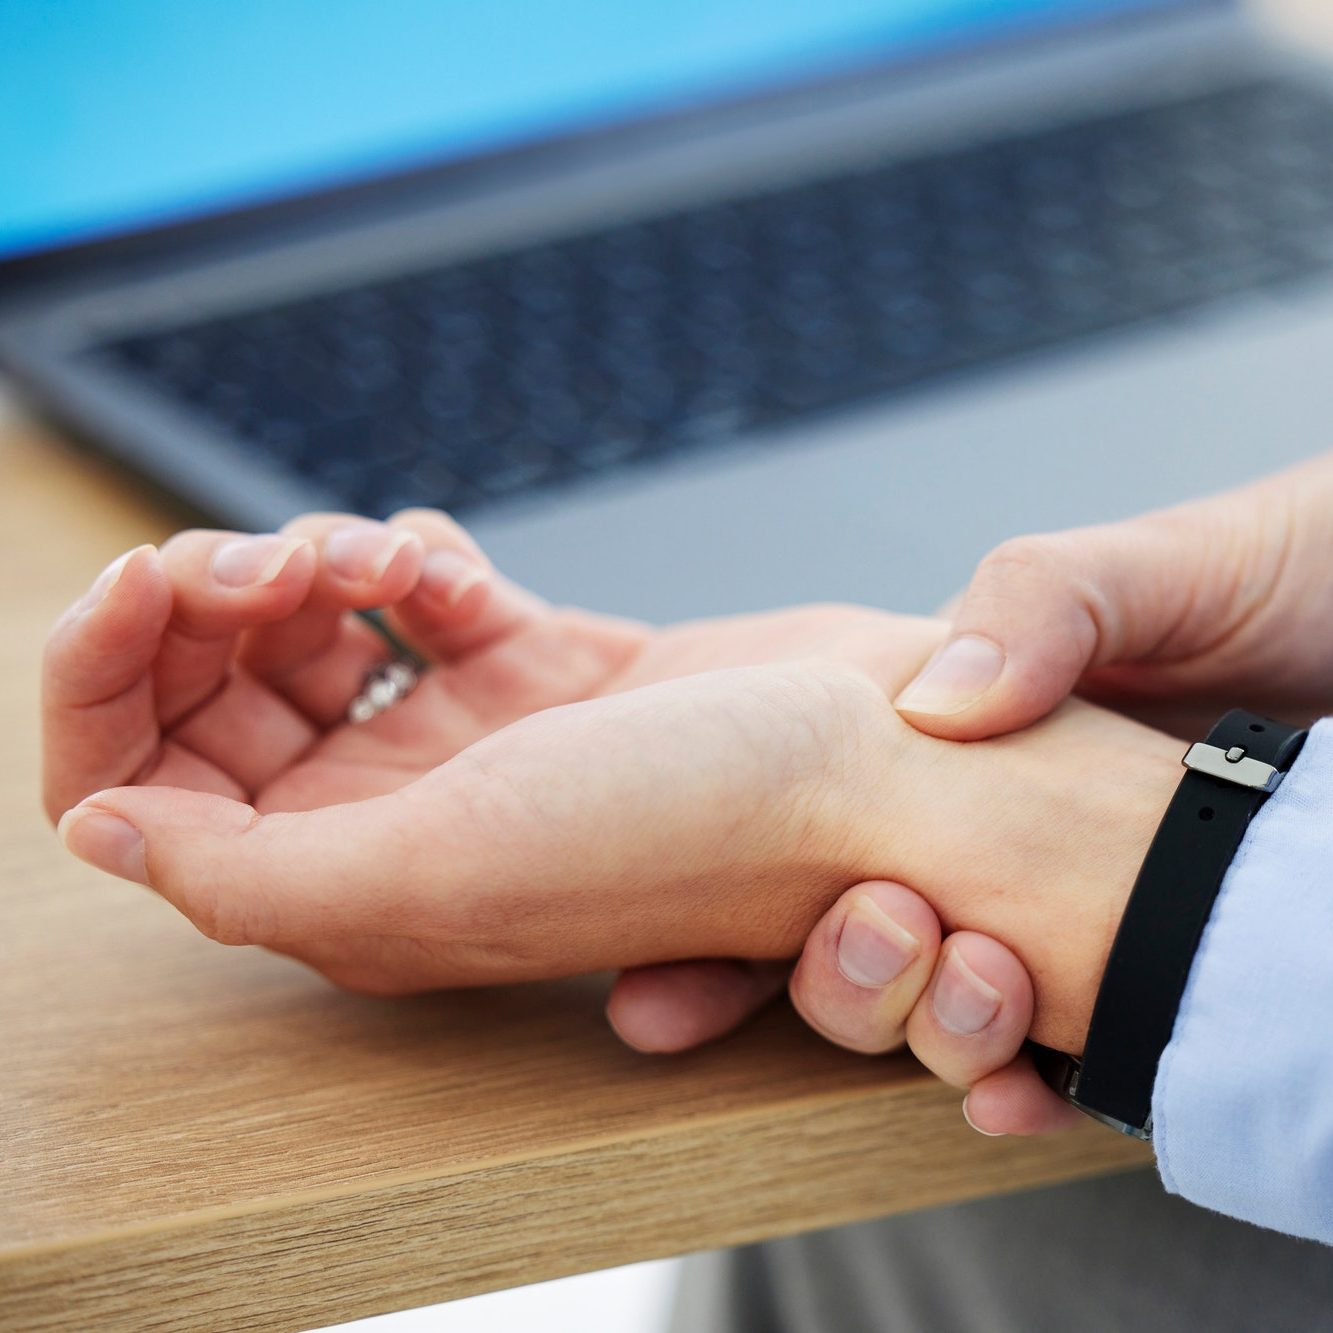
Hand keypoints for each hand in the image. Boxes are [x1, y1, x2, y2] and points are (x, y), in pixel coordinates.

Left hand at [48, 512, 1180, 1056]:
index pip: (145, 799)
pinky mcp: (536, 667)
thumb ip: (248, 875)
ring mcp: (470, 743)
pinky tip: (441, 562)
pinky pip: (417, 600)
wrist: (878, 763)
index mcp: (356, 891)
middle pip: (218, 704)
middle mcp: (404, 822)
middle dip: (218, 606)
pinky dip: (408, 559)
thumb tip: (99, 838)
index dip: (113, 690)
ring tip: (389, 558)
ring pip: (314, 636)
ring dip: (319, 567)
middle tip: (274, 560)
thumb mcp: (439, 873)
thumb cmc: (692, 828)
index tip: (152, 593)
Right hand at [680, 453, 1332, 1134]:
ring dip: (927, 1030)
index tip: (657, 982)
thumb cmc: (1284, 576)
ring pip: (937, 1003)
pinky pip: (1059, 1052)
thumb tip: (935, 707)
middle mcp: (985, 827)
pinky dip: (1032, 1087)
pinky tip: (1028, 1096)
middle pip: (843, 931)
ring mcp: (1055, 902)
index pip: (798, 820)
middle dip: (808, 986)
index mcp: (953, 734)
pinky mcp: (1135, 961)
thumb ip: (1037, 605)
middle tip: (841, 979)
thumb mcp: (1150, 573)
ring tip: (975, 1010)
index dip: (713, 905)